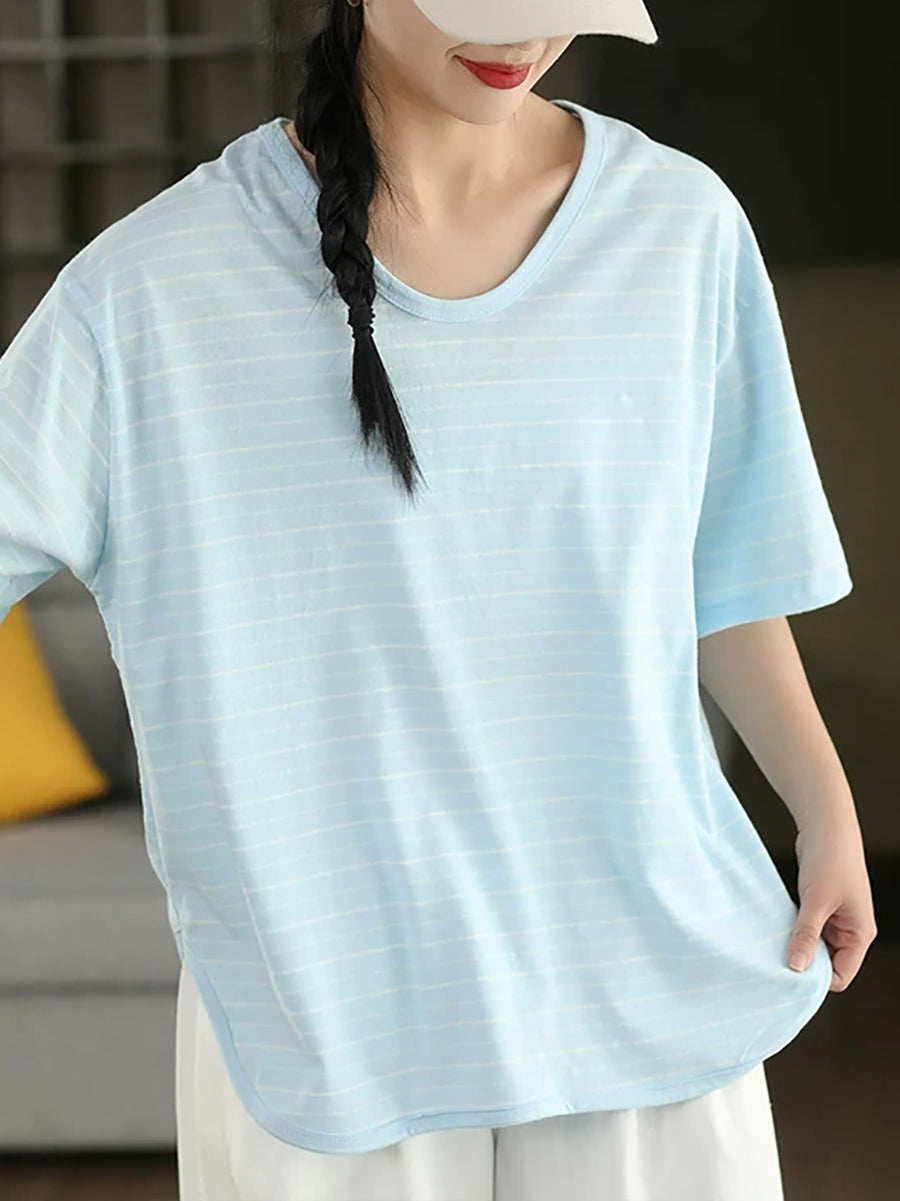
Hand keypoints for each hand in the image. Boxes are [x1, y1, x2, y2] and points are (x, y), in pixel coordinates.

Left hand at [787, 815, 877, 991]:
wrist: (826, 825)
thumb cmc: (830, 860)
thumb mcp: (816, 901)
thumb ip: (806, 935)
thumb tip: (796, 967)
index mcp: (859, 934)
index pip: (841, 975)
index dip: (817, 979)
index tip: (788, 975)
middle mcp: (850, 930)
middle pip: (827, 963)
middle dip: (805, 962)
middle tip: (775, 959)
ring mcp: (836, 918)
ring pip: (815, 946)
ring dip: (797, 944)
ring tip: (774, 941)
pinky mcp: (821, 906)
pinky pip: (808, 929)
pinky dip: (794, 929)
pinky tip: (777, 926)